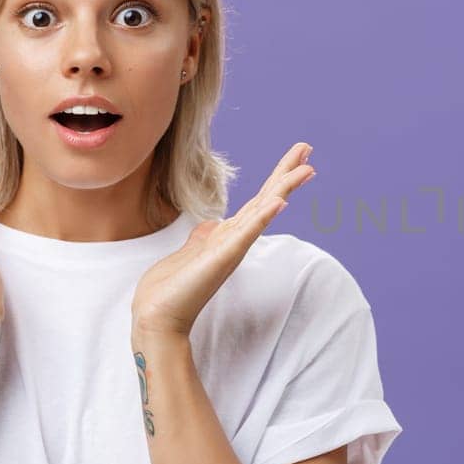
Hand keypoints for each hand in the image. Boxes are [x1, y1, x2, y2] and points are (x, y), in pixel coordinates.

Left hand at [131, 142, 316, 338]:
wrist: (157, 316)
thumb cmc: (171, 288)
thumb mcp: (190, 250)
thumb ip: (204, 235)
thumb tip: (212, 223)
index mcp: (228, 235)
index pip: (258, 200)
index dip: (276, 177)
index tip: (296, 156)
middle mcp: (235, 239)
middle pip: (267, 198)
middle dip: (287, 172)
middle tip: (306, 147)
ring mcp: (232, 248)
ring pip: (264, 210)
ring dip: (285, 188)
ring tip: (307, 169)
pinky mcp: (224, 257)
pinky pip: (248, 233)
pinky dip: (264, 216)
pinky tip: (279, 202)